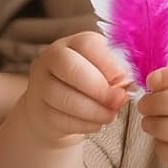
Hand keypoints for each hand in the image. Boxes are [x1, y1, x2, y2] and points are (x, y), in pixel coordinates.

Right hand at [20, 31, 128, 148]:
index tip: (125, 79)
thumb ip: (115, 73)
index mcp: (72, 43)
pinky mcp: (40, 112)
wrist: (56, 107)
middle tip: (119, 100)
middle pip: (71, 68)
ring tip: (111, 115)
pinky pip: (64, 120)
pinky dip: (86, 125)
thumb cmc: (86, 84)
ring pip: (66, 98)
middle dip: (100, 88)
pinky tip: (97, 123)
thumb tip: (128, 85)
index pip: (87, 44)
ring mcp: (41, 85)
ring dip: (95, 110)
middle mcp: (51, 59)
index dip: (108, 63)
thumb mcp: (101, 70)